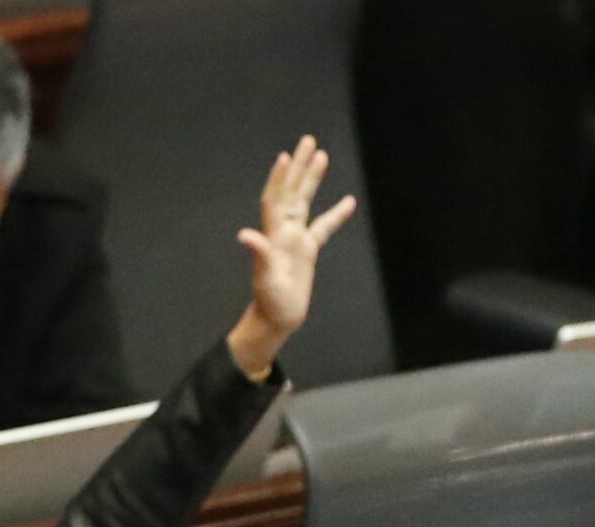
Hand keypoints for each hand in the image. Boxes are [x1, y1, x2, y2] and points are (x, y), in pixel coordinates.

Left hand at [225, 136, 360, 379]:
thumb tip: (245, 235)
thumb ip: (258, 255)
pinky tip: (349, 201)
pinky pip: (324, 227)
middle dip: (299, 166)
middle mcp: (284, 231)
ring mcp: (296, 239)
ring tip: (322, 155)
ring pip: (305, 202)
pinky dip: (335, 214)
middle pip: (291, 191)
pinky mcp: (308, 250)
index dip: (279, 178)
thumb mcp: (265, 279)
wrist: (276, 318)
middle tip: (308, 140)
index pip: (275, 199)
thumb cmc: (270, 302)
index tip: (286, 156)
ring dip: (312, 179)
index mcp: (274, 235)